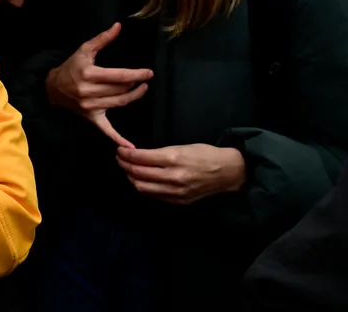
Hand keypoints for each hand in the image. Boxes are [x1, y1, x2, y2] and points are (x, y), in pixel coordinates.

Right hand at [46, 22, 152, 148]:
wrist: (53, 87)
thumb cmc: (72, 66)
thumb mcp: (84, 50)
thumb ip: (102, 39)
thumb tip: (118, 26)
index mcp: (88, 74)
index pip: (118, 76)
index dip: (136, 74)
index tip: (148, 72)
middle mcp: (88, 92)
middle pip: (120, 90)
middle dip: (135, 83)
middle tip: (145, 78)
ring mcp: (90, 107)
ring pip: (119, 103)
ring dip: (134, 97)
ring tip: (142, 89)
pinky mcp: (91, 118)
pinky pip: (106, 130)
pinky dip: (118, 139)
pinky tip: (130, 147)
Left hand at [116, 143, 245, 203]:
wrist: (227, 172)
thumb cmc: (205, 154)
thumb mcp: (183, 146)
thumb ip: (160, 153)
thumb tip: (139, 155)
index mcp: (174, 159)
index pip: (141, 158)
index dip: (126, 154)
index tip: (119, 150)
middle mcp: (173, 177)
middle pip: (138, 174)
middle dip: (124, 165)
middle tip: (120, 158)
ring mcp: (176, 192)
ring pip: (142, 188)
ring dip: (131, 178)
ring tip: (127, 170)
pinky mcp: (180, 201)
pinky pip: (154, 196)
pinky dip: (144, 188)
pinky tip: (141, 180)